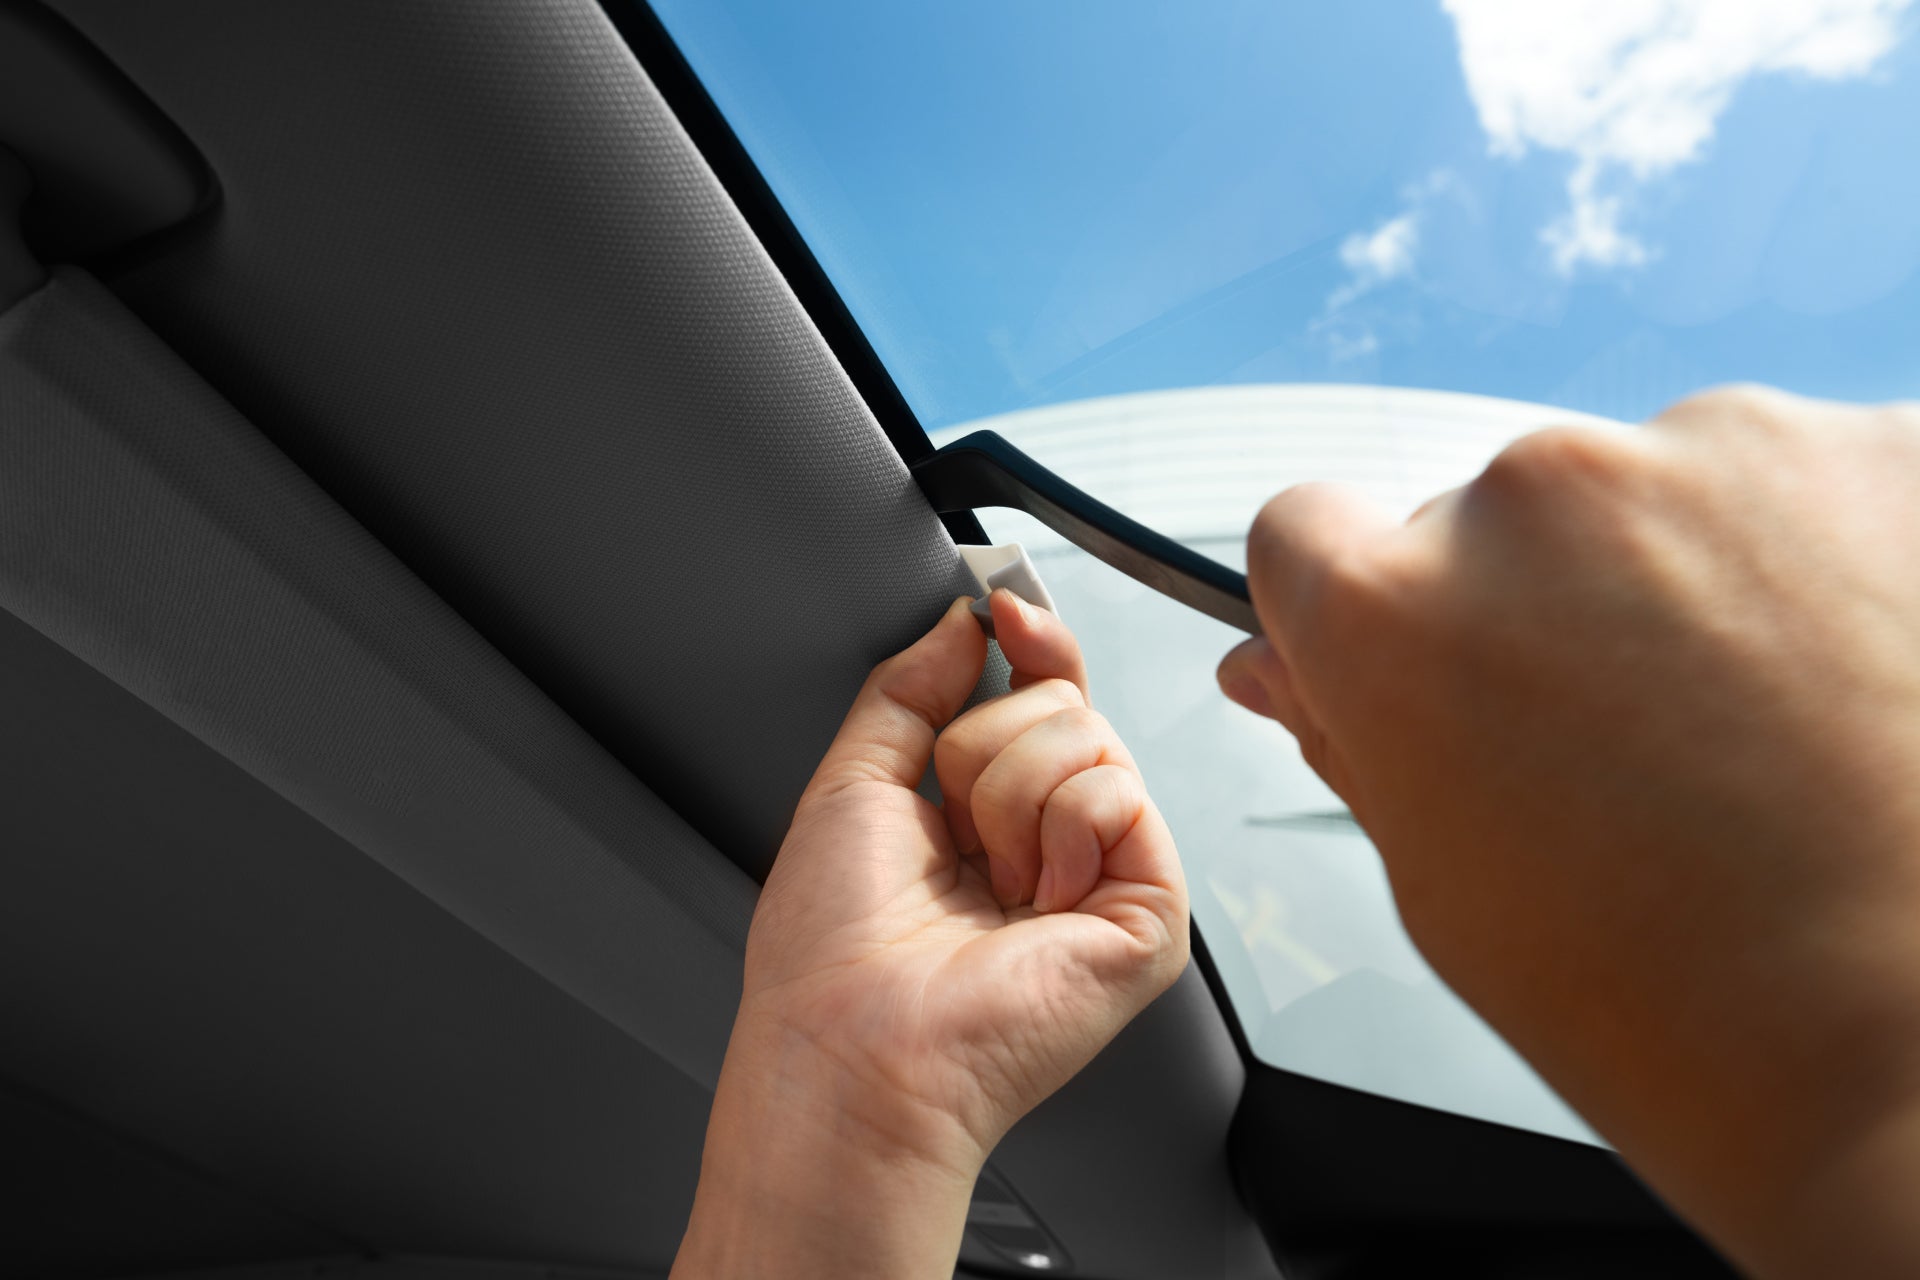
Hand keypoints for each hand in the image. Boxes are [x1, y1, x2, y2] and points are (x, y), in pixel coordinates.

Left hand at [675, 590, 1187, 1278]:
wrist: (851, 1048)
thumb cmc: (832, 950)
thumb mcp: (853, 781)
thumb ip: (909, 687)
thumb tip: (964, 620)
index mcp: (987, 820)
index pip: (1040, 700)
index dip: (1030, 645)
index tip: (1002, 610)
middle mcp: (1051, 845)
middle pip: (1064, 704)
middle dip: (984, 745)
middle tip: (956, 829)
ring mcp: (1103, 879)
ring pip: (1090, 738)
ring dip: (1007, 794)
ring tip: (987, 879)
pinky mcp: (1148, 916)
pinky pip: (1121, 795)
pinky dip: (1058, 828)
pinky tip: (1032, 895)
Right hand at [1217, 386, 1919, 1278]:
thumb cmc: (1702, 1020)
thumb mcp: (1456, 897)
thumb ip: (1356, 743)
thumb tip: (1285, 663)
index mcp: (1398, 618)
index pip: (1307, 531)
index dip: (1364, 605)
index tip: (1427, 651)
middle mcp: (1540, 499)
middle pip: (1504, 517)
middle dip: (1554, 606)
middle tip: (1646, 745)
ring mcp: (1724, 455)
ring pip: (1666, 495)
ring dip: (1700, 578)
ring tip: (1782, 732)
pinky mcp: (1881, 446)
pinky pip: (1812, 484)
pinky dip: (1835, 562)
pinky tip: (1869, 688)